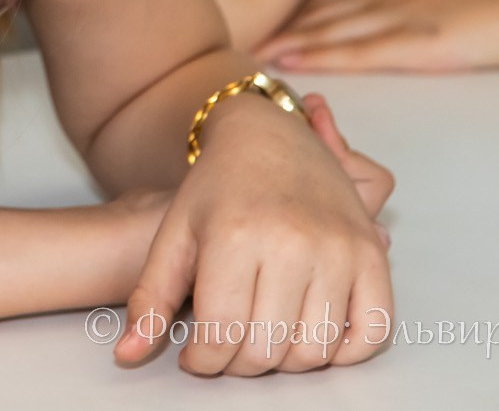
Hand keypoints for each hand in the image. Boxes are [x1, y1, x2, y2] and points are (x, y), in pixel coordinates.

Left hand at [114, 94, 392, 374]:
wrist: (267, 134)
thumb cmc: (215, 187)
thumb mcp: (173, 235)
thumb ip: (150, 299)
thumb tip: (127, 355)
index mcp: (235, 235)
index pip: (220, 334)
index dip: (203, 360)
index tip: (196, 354)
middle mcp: (292, 241)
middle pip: (266, 349)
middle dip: (238, 364)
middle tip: (227, 346)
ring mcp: (338, 247)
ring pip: (314, 350)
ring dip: (285, 362)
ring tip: (262, 337)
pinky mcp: (371, 253)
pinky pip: (371, 331)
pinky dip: (343, 351)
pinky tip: (309, 336)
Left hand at [258, 0, 498, 72]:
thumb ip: (415, 9)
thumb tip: (390, 28)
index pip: (330, 0)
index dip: (290, 15)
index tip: (253, 27)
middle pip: (318, 13)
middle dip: (274, 28)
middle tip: (229, 44)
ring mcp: (404, 14)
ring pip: (329, 30)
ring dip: (285, 43)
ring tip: (244, 56)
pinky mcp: (422, 41)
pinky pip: (360, 50)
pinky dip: (321, 56)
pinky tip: (292, 63)